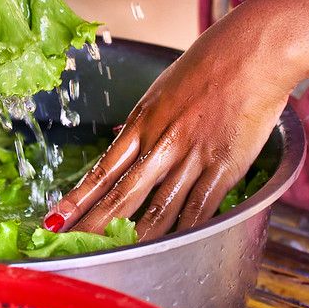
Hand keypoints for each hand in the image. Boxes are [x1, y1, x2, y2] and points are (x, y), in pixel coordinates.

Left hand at [44, 0, 294, 240]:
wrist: (251, 52)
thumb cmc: (208, 65)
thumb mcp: (162, 91)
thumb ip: (145, 121)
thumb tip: (124, 138)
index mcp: (143, 122)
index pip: (102, 169)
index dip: (78, 197)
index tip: (56, 217)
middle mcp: (161, 142)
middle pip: (122, 193)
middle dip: (96, 224)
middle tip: (73, 245)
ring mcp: (192, 156)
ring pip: (158, 207)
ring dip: (135, 235)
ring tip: (115, 256)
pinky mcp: (224, 166)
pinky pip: (199, 206)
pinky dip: (182, 230)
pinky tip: (168, 247)